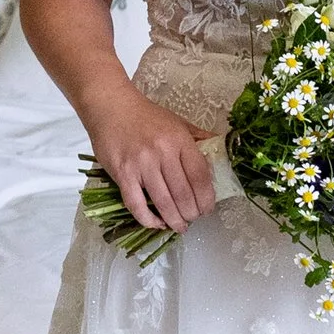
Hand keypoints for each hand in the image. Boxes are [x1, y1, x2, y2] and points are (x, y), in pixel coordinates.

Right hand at [88, 93, 218, 236]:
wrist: (111, 106)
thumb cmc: (146, 116)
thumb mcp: (178, 122)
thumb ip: (200, 138)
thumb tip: (222, 150)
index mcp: (180, 140)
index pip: (200, 177)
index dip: (207, 198)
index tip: (207, 209)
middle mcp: (162, 152)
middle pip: (183, 194)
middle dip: (191, 213)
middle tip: (192, 219)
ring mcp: (141, 164)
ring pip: (163, 202)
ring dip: (173, 220)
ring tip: (179, 227)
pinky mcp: (122, 173)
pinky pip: (136, 204)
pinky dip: (148, 219)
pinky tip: (156, 223)